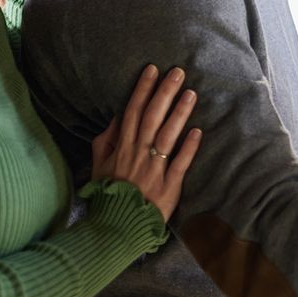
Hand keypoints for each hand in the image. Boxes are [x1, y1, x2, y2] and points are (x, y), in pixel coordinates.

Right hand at [91, 64, 200, 219]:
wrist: (116, 226)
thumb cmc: (109, 194)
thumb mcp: (99, 165)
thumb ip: (105, 140)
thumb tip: (116, 117)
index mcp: (121, 147)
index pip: (132, 112)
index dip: (142, 90)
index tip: (153, 70)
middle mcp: (137, 154)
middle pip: (151, 118)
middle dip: (164, 93)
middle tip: (178, 72)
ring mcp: (153, 170)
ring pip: (167, 137)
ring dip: (179, 114)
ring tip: (191, 94)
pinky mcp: (168, 187)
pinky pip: (179, 164)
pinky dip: (188, 148)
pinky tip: (198, 131)